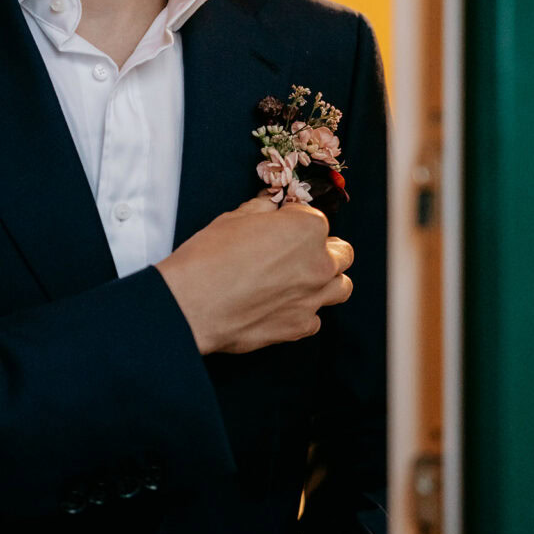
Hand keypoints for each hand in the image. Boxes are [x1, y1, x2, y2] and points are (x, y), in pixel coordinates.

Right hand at [156, 196, 353, 354]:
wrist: (192, 303)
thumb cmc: (210, 256)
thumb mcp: (236, 218)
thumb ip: (263, 210)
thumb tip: (269, 205)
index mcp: (308, 228)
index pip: (317, 221)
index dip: (297, 223)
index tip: (281, 229)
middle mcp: (320, 263)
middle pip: (342, 254)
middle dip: (323, 251)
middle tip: (296, 254)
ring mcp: (313, 298)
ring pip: (340, 287)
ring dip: (326, 282)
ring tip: (299, 282)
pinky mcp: (299, 327)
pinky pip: (315, 318)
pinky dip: (303, 312)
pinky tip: (281, 308)